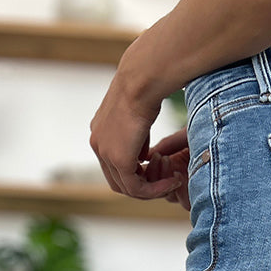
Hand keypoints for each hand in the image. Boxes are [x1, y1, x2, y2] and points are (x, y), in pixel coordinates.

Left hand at [89, 70, 188, 207]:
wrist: (141, 81)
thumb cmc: (145, 88)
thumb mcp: (139, 117)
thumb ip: (138, 139)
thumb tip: (144, 156)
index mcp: (100, 132)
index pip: (114, 164)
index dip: (136, 172)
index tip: (157, 169)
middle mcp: (98, 144)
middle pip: (117, 180)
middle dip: (143, 186)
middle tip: (166, 182)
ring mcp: (105, 153)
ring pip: (127, 187)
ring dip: (151, 190)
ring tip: (172, 182)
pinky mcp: (119, 160)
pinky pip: (136, 188)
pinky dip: (154, 190)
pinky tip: (171, 182)